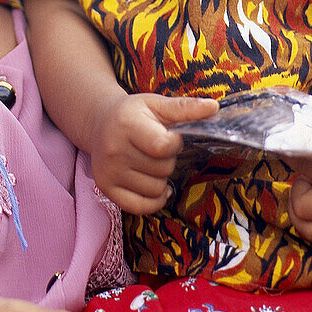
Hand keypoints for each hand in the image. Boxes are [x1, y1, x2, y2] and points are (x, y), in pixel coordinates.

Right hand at [88, 92, 217, 213]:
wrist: (98, 123)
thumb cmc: (132, 113)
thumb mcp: (156, 104)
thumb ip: (185, 107)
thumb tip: (213, 107)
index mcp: (126, 124)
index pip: (163, 147)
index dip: (174, 144)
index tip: (169, 135)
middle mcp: (114, 150)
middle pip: (162, 170)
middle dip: (167, 160)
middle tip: (154, 147)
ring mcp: (109, 172)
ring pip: (155, 190)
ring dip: (160, 178)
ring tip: (148, 161)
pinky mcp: (106, 189)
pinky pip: (142, 207)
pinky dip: (154, 200)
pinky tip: (151, 183)